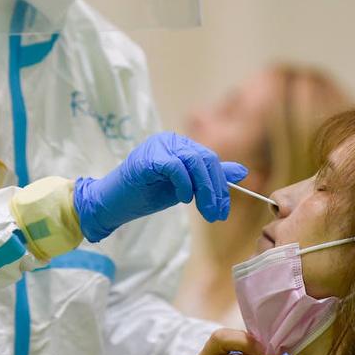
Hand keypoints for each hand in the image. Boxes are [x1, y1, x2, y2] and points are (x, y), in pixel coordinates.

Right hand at [73, 132, 247, 242]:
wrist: (112, 204)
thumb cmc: (145, 195)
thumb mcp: (184, 187)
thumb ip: (208, 177)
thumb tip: (242, 171)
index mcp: (178, 144)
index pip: (209, 160)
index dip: (220, 185)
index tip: (222, 210)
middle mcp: (169, 139)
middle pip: (205, 159)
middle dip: (215, 189)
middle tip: (217, 215)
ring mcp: (157, 146)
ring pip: (194, 161)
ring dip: (204, 190)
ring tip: (205, 211)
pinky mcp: (147, 157)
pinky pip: (175, 166)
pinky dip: (183, 184)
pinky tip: (183, 199)